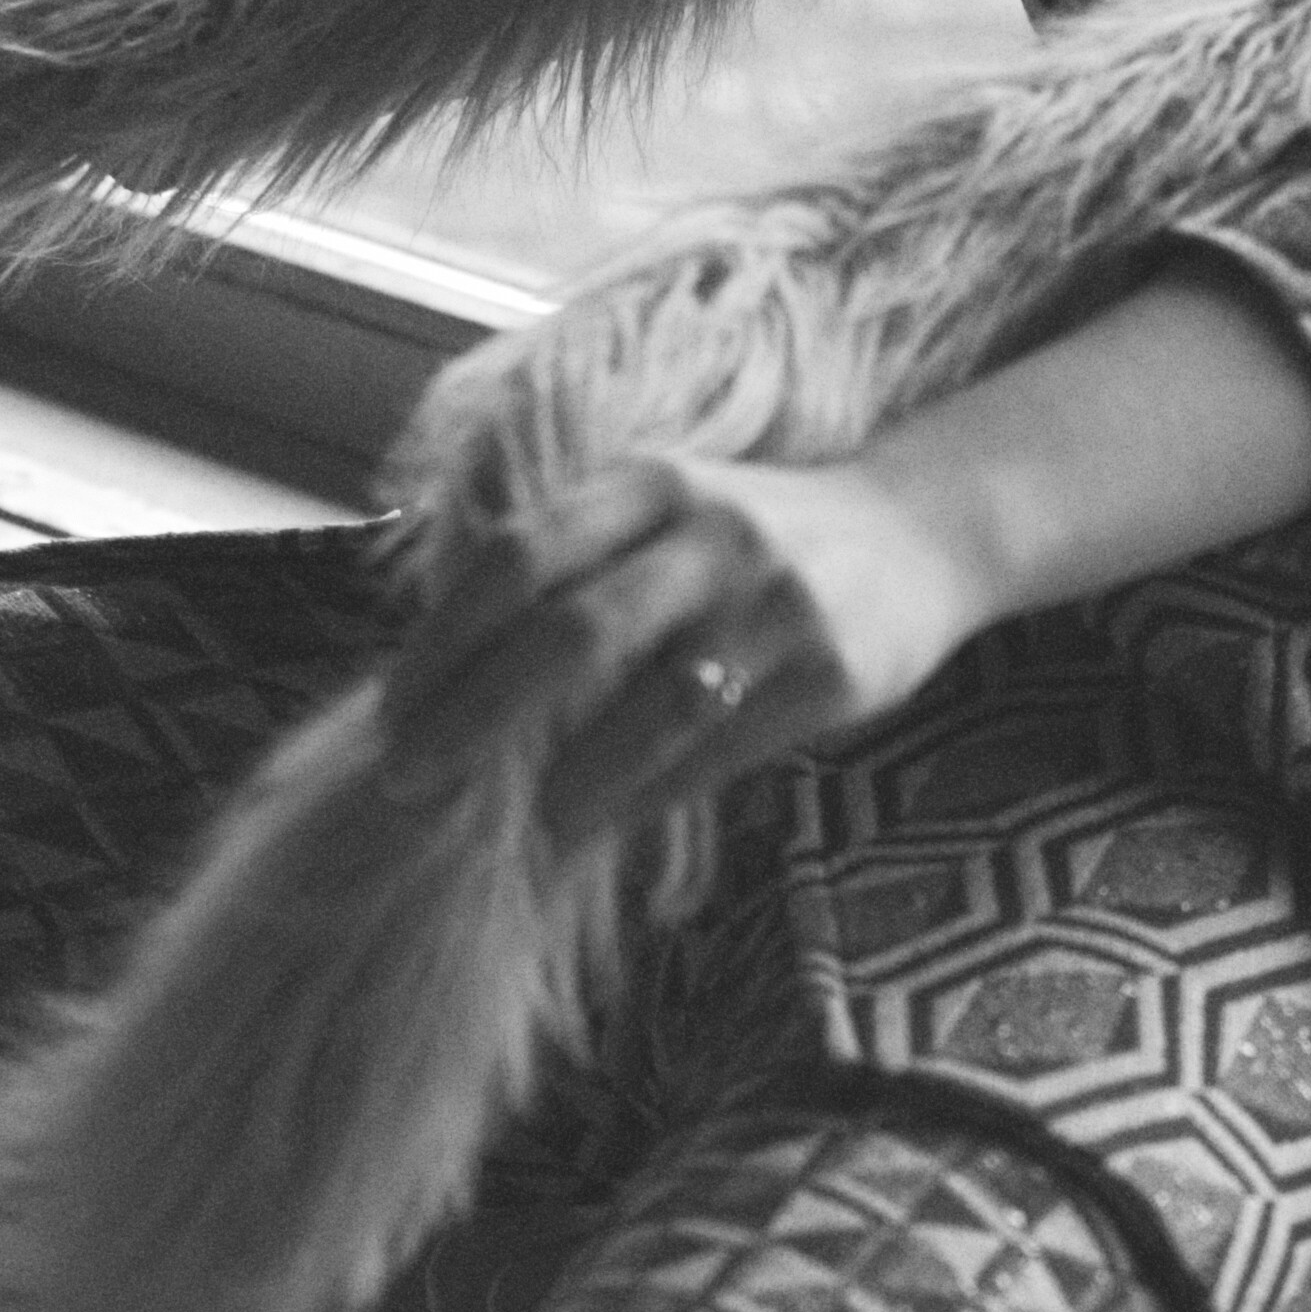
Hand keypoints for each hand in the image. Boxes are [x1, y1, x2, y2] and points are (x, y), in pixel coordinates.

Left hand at [377, 450, 988, 852]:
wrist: (921, 531)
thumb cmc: (751, 544)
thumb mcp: (663, 515)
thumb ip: (572, 570)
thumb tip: (444, 679)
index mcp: (645, 483)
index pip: (516, 556)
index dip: (442, 642)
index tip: (389, 715)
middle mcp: (708, 531)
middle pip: (568, 631)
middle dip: (476, 717)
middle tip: (415, 783)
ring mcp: (775, 601)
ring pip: (651, 703)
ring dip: (571, 779)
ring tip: (520, 829)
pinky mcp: (831, 671)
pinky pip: (721, 748)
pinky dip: (650, 794)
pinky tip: (604, 826)